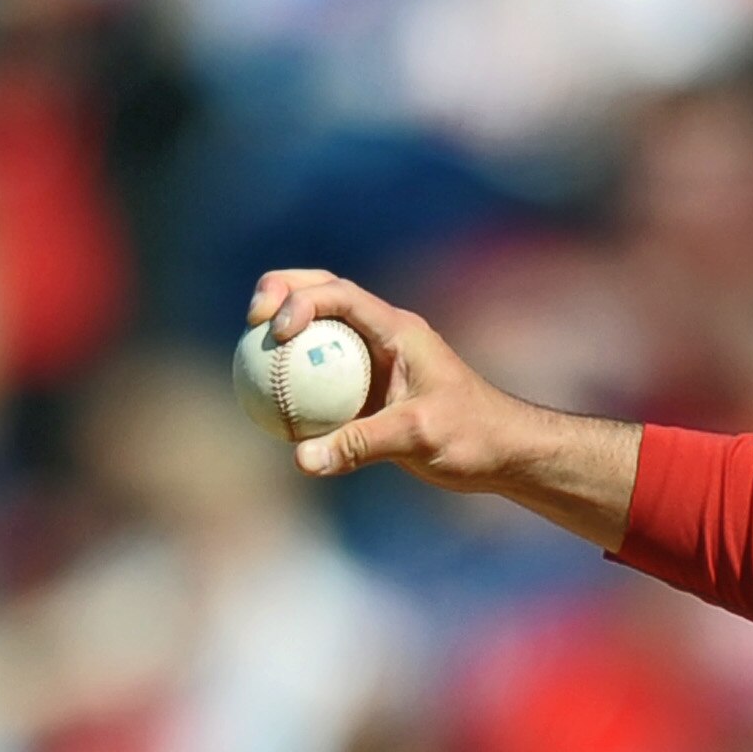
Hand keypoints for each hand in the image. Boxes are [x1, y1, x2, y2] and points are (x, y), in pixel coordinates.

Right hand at [248, 270, 639, 548]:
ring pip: (320, 328)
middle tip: (252, 321)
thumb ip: (360, 445)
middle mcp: (384, 335)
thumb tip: (301, 460)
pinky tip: (268, 399)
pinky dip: (294, 374)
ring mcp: (375, 357)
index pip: (340, 294)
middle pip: (322, 292)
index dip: (300, 302)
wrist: (504, 452)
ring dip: (284, 329)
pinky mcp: (370, 386)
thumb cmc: (474, 437)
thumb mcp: (418, 438)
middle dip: (281, 293)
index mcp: (399, 330)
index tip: (277, 333)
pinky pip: (322, 370)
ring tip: (248, 351)